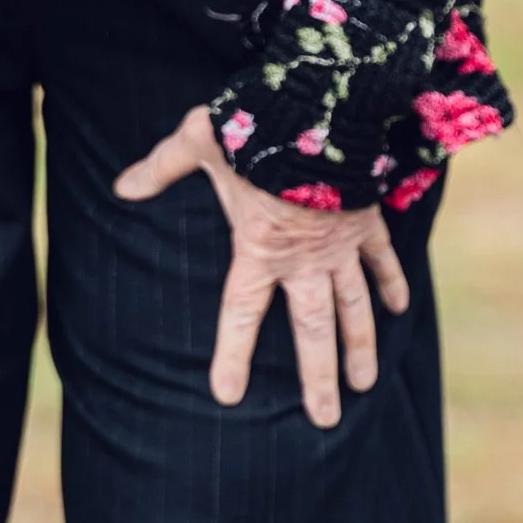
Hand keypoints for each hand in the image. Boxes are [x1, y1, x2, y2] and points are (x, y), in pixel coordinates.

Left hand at [115, 106, 410, 429]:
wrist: (322, 104)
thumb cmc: (255, 125)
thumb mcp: (198, 142)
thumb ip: (161, 167)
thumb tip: (121, 186)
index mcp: (258, 248)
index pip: (241, 313)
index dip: (234, 355)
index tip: (229, 394)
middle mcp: (303, 258)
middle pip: (312, 329)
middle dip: (318, 377)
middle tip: (325, 419)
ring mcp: (340, 243)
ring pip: (353, 307)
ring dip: (358, 347)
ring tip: (362, 386)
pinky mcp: (367, 221)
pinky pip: (382, 260)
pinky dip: (392, 283)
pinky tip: (401, 310)